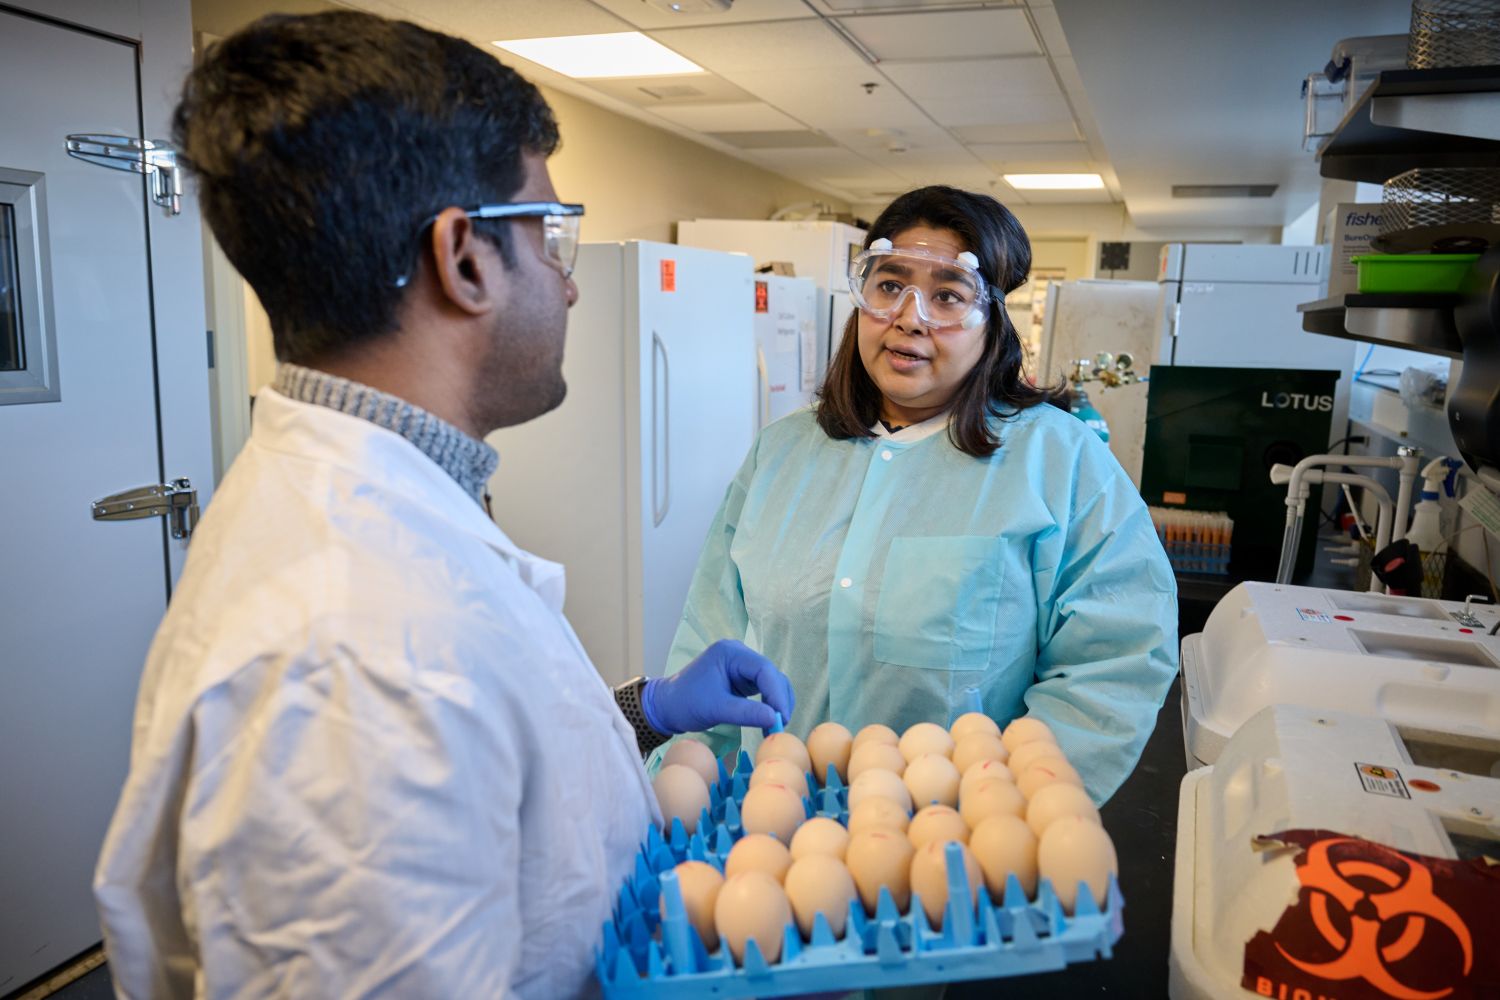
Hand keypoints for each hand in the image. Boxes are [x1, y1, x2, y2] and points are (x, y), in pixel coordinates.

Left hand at [641, 640, 794, 735]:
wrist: (667, 706)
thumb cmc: (685, 704)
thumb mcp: (716, 709)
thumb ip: (746, 713)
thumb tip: (775, 719)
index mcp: (730, 653)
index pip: (764, 669)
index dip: (776, 694)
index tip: (781, 717)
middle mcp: (739, 654)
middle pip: (771, 674)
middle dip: (778, 700)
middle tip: (780, 725)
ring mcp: (741, 666)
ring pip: (771, 682)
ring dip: (776, 703)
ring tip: (774, 726)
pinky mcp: (742, 678)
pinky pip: (763, 689)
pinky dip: (768, 704)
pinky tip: (768, 720)